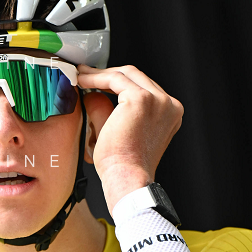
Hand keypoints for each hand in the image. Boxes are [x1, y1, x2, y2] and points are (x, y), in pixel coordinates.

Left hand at [77, 64, 183, 216]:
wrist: (127, 178)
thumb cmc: (124, 164)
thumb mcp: (123, 132)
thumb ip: (112, 111)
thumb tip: (92, 94)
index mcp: (169, 114)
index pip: (144, 88)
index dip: (119, 83)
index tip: (99, 82)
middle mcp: (168, 105)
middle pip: (136, 77)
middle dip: (109, 74)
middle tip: (87, 75)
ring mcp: (158, 101)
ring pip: (126, 75)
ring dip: (101, 74)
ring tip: (82, 76)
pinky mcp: (141, 99)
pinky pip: (114, 79)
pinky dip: (96, 78)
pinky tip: (82, 81)